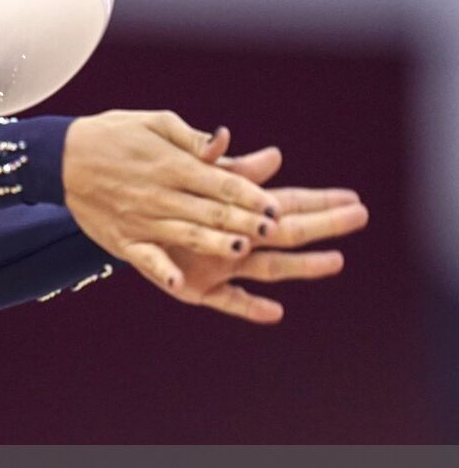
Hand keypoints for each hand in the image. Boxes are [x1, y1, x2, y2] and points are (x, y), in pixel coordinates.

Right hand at [63, 110, 283, 290]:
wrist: (61, 157)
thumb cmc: (114, 135)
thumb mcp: (154, 123)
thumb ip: (193, 138)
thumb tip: (225, 141)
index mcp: (172, 165)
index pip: (219, 182)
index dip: (249, 194)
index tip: (275, 205)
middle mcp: (160, 195)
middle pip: (210, 211)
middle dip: (244, 221)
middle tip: (273, 230)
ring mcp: (141, 220)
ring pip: (186, 234)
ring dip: (214, 243)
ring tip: (241, 249)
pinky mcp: (123, 240)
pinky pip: (146, 259)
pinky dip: (162, 270)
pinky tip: (180, 282)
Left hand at [152, 126, 368, 322]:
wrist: (108, 209)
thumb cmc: (152, 189)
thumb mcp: (188, 173)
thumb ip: (228, 170)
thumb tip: (274, 155)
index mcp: (231, 210)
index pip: (285, 202)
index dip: (318, 200)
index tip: (352, 197)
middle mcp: (233, 239)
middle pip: (286, 232)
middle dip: (323, 225)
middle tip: (360, 217)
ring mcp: (217, 265)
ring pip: (267, 266)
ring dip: (301, 265)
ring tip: (335, 261)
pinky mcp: (195, 287)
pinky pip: (225, 300)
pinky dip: (248, 307)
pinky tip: (275, 313)